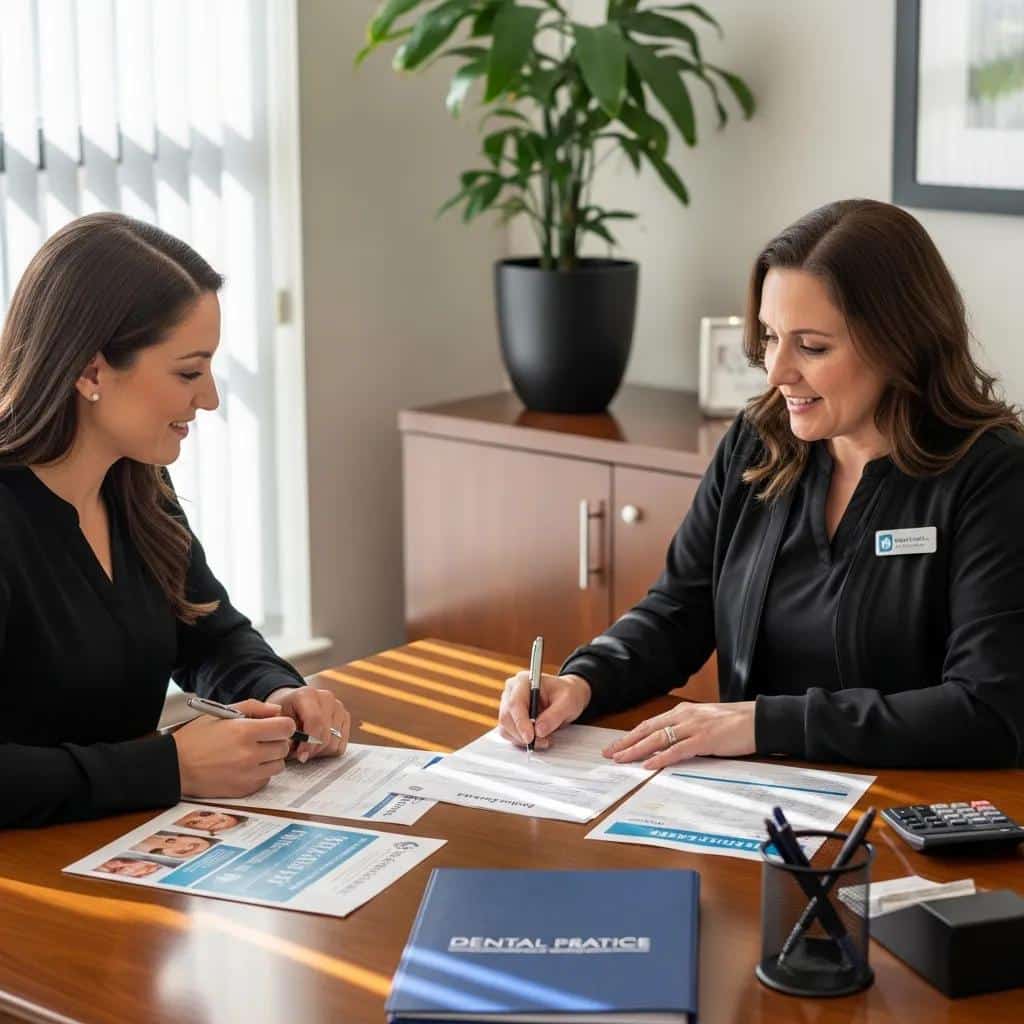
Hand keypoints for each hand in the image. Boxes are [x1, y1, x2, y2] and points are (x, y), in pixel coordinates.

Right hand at [173, 698, 295, 796]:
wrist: (175, 767)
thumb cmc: (196, 738)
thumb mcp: (222, 713)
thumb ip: (254, 708)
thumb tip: (277, 712)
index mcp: (245, 732)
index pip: (286, 728)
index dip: (283, 725)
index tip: (276, 726)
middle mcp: (249, 755)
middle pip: (284, 747)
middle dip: (276, 741)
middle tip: (261, 739)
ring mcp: (247, 775)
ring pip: (279, 765)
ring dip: (271, 758)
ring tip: (253, 753)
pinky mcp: (244, 790)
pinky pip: (266, 779)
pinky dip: (261, 773)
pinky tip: (246, 766)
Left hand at [266, 686, 349, 762]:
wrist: (291, 703)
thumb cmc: (283, 713)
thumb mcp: (276, 721)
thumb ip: (283, 734)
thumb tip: (296, 750)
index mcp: (307, 694)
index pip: (315, 720)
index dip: (309, 743)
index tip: (301, 756)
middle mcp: (326, 697)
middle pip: (326, 734)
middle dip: (312, 750)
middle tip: (298, 754)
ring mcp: (338, 706)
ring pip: (335, 742)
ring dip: (319, 751)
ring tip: (306, 747)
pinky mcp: (345, 716)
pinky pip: (341, 745)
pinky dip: (328, 750)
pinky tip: (316, 744)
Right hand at [498, 672, 591, 748]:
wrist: (566, 698)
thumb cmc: (567, 694)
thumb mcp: (568, 702)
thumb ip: (554, 715)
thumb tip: (538, 731)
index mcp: (523, 681)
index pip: (515, 703)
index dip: (520, 722)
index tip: (530, 737)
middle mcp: (512, 691)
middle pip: (507, 717)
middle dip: (523, 734)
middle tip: (542, 741)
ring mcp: (508, 704)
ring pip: (506, 727)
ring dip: (522, 739)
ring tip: (544, 739)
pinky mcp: (510, 717)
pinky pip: (509, 733)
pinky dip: (521, 740)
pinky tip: (537, 738)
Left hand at [603, 701, 756, 769]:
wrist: (758, 720)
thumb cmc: (733, 723)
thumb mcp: (704, 722)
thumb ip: (686, 730)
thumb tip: (669, 744)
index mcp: (683, 712)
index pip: (650, 724)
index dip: (631, 735)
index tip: (616, 745)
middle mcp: (684, 717)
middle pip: (648, 729)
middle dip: (626, 742)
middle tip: (609, 753)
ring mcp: (693, 727)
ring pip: (658, 738)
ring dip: (637, 749)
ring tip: (621, 759)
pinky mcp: (704, 740)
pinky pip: (677, 750)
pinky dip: (661, 757)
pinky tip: (649, 764)